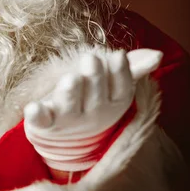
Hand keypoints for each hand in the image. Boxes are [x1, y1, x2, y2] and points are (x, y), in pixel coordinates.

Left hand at [24, 49, 162, 171]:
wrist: (63, 136)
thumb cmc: (89, 100)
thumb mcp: (111, 85)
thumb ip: (131, 68)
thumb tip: (157, 54)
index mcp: (111, 104)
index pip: (121, 90)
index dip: (121, 74)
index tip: (117, 55)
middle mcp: (92, 114)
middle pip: (95, 97)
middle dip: (94, 79)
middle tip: (91, 59)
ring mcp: (67, 120)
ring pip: (69, 107)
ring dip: (69, 93)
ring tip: (70, 79)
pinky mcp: (44, 123)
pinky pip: (41, 120)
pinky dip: (37, 115)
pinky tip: (32, 107)